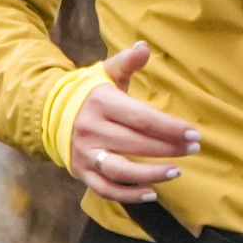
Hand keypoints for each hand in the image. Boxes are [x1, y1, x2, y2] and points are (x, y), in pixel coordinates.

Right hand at [69, 42, 200, 202]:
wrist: (49, 113)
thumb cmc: (91, 93)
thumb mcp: (106, 73)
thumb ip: (127, 62)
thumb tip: (144, 47)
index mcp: (102, 103)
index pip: (141, 118)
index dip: (169, 127)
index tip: (193, 133)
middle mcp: (92, 129)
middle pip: (135, 143)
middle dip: (168, 148)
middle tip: (193, 149)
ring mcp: (86, 154)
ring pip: (121, 170)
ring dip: (151, 174)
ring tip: (176, 172)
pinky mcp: (82, 172)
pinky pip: (106, 189)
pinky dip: (128, 195)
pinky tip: (152, 193)